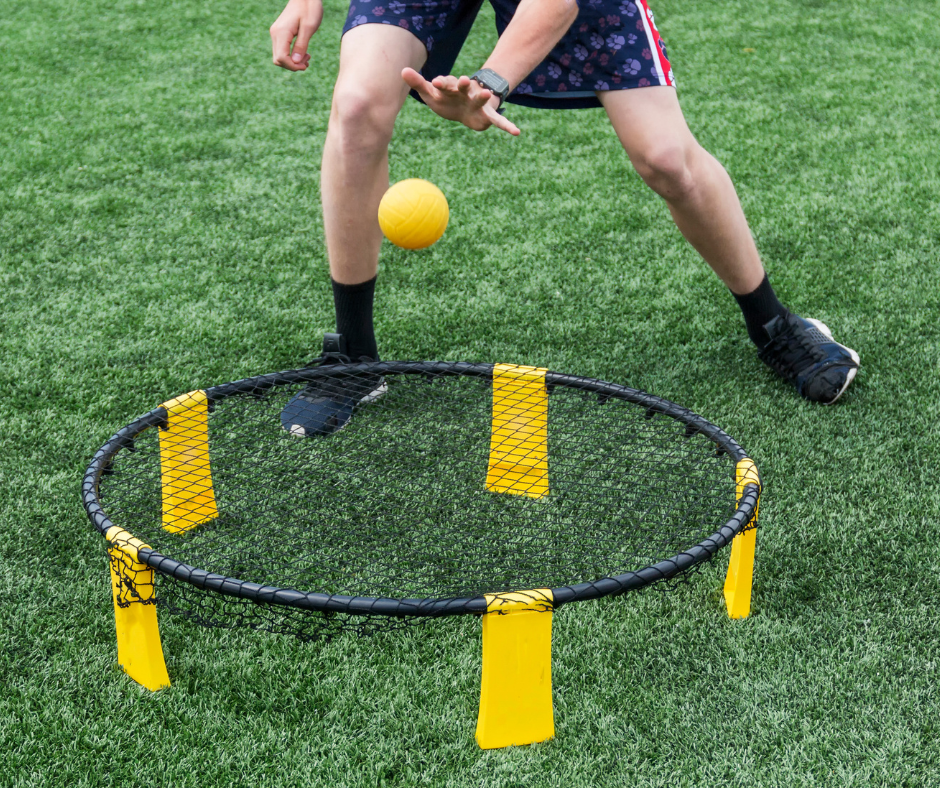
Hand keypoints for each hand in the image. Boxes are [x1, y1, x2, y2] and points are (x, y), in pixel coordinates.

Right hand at [270, 0, 323, 71]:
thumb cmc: (309, 9)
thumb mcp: (309, 28)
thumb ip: (301, 45)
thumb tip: (295, 62)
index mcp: (281, 32)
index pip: (281, 58)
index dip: (293, 66)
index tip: (305, 65)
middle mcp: (275, 33)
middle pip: (278, 60)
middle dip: (292, 65)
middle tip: (307, 61)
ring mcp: (276, 33)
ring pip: (279, 57)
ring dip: (293, 62)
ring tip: (307, 57)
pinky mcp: (280, 33)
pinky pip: (282, 50)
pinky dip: (291, 56)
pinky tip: (303, 54)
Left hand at [401, 69, 520, 135]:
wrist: (465, 109)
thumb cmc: (446, 99)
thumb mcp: (431, 93)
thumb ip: (418, 83)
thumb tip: (402, 70)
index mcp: (451, 87)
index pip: (445, 84)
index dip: (442, 83)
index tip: (436, 82)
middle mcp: (466, 92)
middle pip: (463, 87)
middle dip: (463, 84)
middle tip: (464, 80)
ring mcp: (477, 103)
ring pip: (481, 99)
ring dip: (484, 96)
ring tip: (489, 94)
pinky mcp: (487, 115)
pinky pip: (498, 121)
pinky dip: (507, 126)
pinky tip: (517, 132)